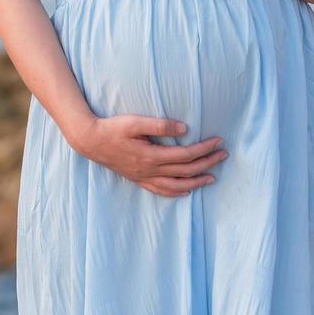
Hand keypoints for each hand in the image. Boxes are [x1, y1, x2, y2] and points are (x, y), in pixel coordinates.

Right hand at [67, 114, 227, 197]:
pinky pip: (161, 191)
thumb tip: (184, 129)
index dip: (204, 149)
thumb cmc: (112, 129)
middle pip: (186, 170)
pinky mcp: (138, 179)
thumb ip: (160, 125)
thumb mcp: (135, 122)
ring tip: (212, 177)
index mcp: (152, 156)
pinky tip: (186, 190)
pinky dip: (176, 192)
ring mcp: (144, 178)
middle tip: (223, 155)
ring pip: (177, 185)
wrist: (90, 141)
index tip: (218, 141)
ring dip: (197, 182)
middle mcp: (150, 170)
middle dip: (207, 163)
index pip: (186, 155)